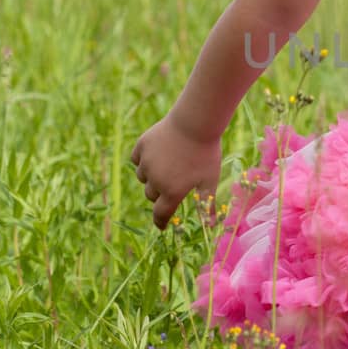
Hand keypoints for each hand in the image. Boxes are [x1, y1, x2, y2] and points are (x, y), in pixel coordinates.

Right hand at [130, 114, 221, 230]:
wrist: (195, 122)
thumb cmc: (205, 153)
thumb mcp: (210, 180)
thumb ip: (207, 204)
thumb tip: (210, 226)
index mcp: (172, 192)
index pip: (161, 214)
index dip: (161, 222)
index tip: (161, 225)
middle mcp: (155, 180)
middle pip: (151, 195)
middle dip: (159, 193)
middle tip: (172, 181)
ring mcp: (146, 163)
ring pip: (143, 177)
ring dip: (151, 176)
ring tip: (167, 163)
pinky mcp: (141, 147)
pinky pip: (137, 159)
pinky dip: (144, 159)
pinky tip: (157, 152)